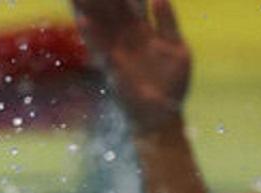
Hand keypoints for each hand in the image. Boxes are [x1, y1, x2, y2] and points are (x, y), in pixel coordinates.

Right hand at [70, 0, 190, 132]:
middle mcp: (127, 38)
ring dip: (89, 9)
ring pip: (101, 23)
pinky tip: (83, 19)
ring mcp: (118, 51)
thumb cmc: (172, 83)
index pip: (130, 3)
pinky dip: (92, 33)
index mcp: (143, 31)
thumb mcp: (177, 49)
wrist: (162, 114)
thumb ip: (167, 22)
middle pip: (111, 9)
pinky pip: (101, 47)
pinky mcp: (113, 67)